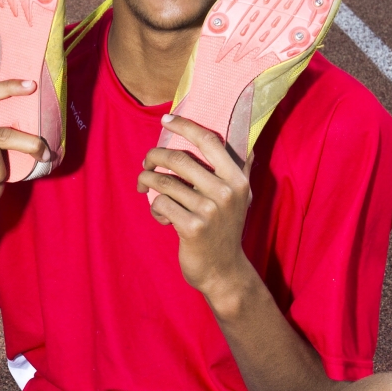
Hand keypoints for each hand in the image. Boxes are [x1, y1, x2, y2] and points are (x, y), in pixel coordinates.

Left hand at [138, 116, 254, 298]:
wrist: (223, 270)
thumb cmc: (226, 229)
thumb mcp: (241, 198)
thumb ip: (242, 168)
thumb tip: (247, 138)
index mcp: (237, 179)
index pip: (209, 141)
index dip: (185, 126)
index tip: (166, 120)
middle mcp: (226, 192)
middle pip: (178, 159)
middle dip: (153, 157)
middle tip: (146, 163)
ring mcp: (209, 211)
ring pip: (164, 182)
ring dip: (147, 181)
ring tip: (144, 187)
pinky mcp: (191, 228)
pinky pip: (160, 205)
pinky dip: (154, 209)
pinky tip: (161, 216)